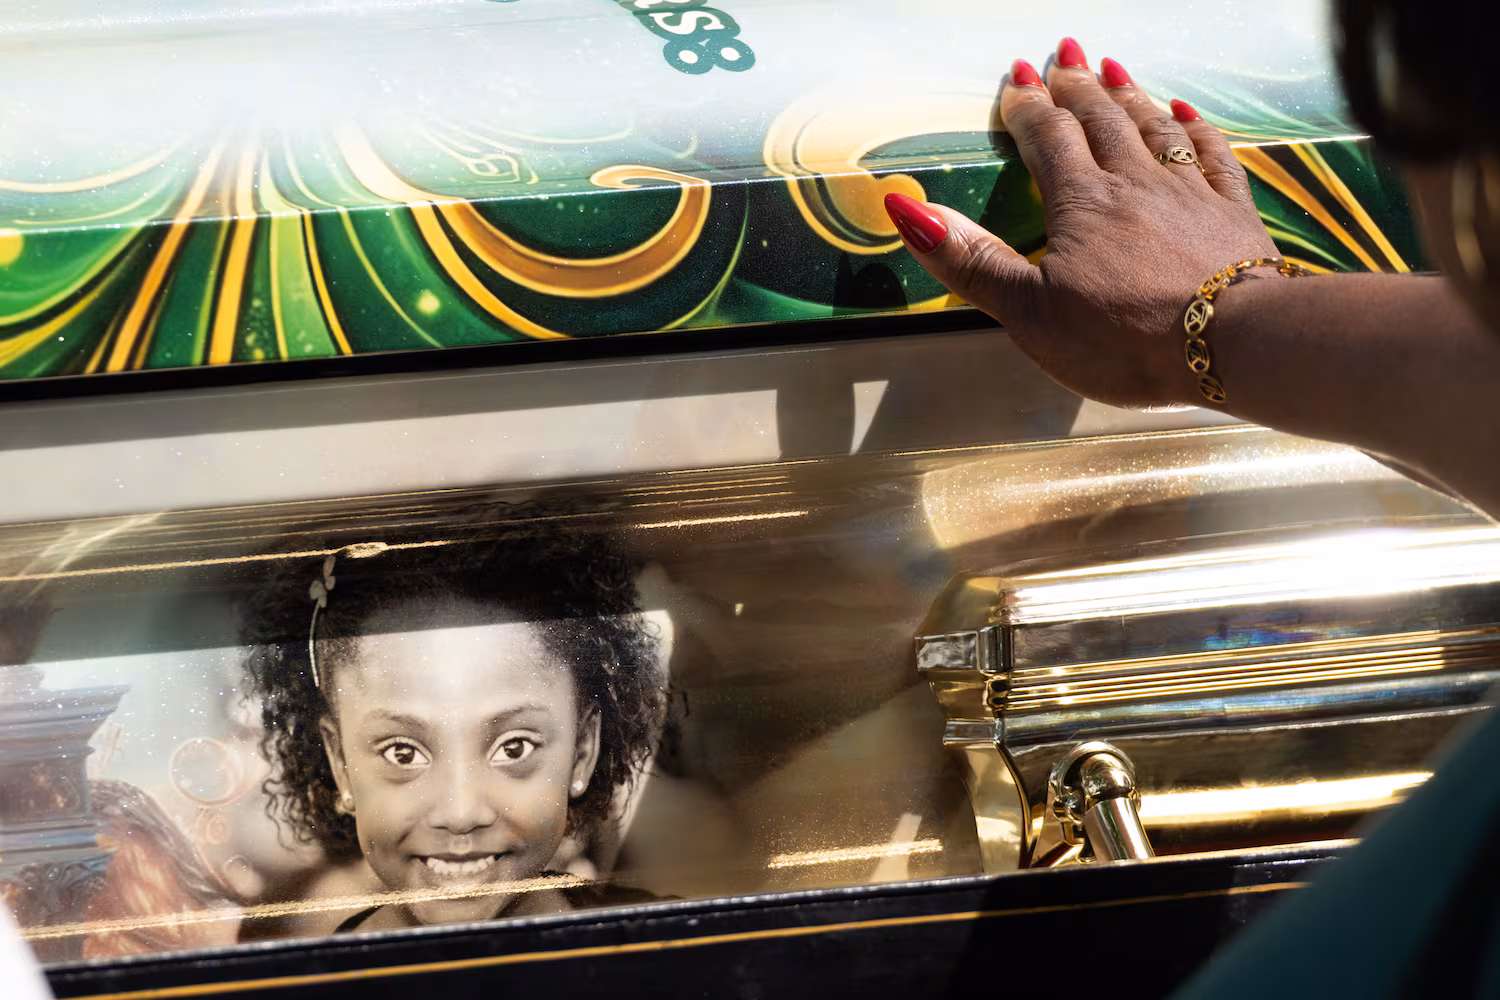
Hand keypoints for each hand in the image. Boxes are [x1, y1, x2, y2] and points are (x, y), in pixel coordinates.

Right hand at [885, 38, 1281, 408]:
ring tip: (1113, 69)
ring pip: (1153, 126)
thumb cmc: (1125, 337)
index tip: (1017, 80)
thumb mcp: (1029, 311)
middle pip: (1100, 120)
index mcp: (1081, 203)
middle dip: (1077, 87)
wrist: (1235, 344)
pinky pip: (1213, 154)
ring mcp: (1189, 192)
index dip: (1028, 108)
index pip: (1048, 139)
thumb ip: (972, 260)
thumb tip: (910, 209)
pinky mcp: (1232, 213)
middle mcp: (1134, 182)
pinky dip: (1196, 128)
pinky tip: (1186, 112)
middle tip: (1064, 57)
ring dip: (1129, 95)